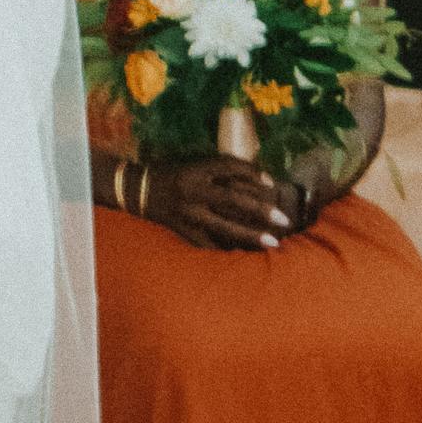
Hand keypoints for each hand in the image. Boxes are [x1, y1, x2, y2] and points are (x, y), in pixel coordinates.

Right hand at [135, 151, 294, 252]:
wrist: (137, 191)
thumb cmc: (170, 174)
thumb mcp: (194, 165)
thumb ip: (221, 171)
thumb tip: (257, 179)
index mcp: (195, 171)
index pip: (231, 168)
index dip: (253, 173)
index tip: (272, 183)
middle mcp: (193, 191)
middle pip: (233, 200)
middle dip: (261, 210)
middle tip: (284, 220)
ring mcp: (187, 214)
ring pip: (225, 227)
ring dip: (251, 236)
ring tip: (273, 243)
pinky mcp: (182, 231)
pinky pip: (209, 244)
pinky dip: (228, 250)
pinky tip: (246, 257)